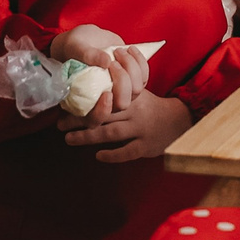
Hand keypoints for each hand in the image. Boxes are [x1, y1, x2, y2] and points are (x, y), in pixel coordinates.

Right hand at [49, 27, 148, 111]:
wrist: (88, 39)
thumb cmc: (74, 47)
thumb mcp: (74, 47)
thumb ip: (86, 55)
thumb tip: (106, 62)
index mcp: (84, 100)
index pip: (94, 120)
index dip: (103, 112)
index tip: (106, 94)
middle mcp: (104, 101)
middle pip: (122, 104)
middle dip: (122, 82)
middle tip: (112, 61)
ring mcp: (121, 92)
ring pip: (137, 90)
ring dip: (131, 68)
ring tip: (118, 51)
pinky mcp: (133, 81)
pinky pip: (145, 77)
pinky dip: (140, 62)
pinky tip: (130, 49)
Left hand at [57, 88, 192, 161]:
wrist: (179, 120)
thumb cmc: (151, 106)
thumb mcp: (137, 92)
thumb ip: (118, 89)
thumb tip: (89, 83)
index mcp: (131, 96)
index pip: (106, 94)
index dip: (86, 99)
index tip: (66, 102)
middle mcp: (134, 112)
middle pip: (103, 114)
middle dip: (80, 119)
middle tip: (60, 123)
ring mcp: (140, 130)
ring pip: (111, 133)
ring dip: (88, 137)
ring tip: (69, 138)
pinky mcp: (146, 146)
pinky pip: (127, 152)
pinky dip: (112, 155)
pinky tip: (98, 155)